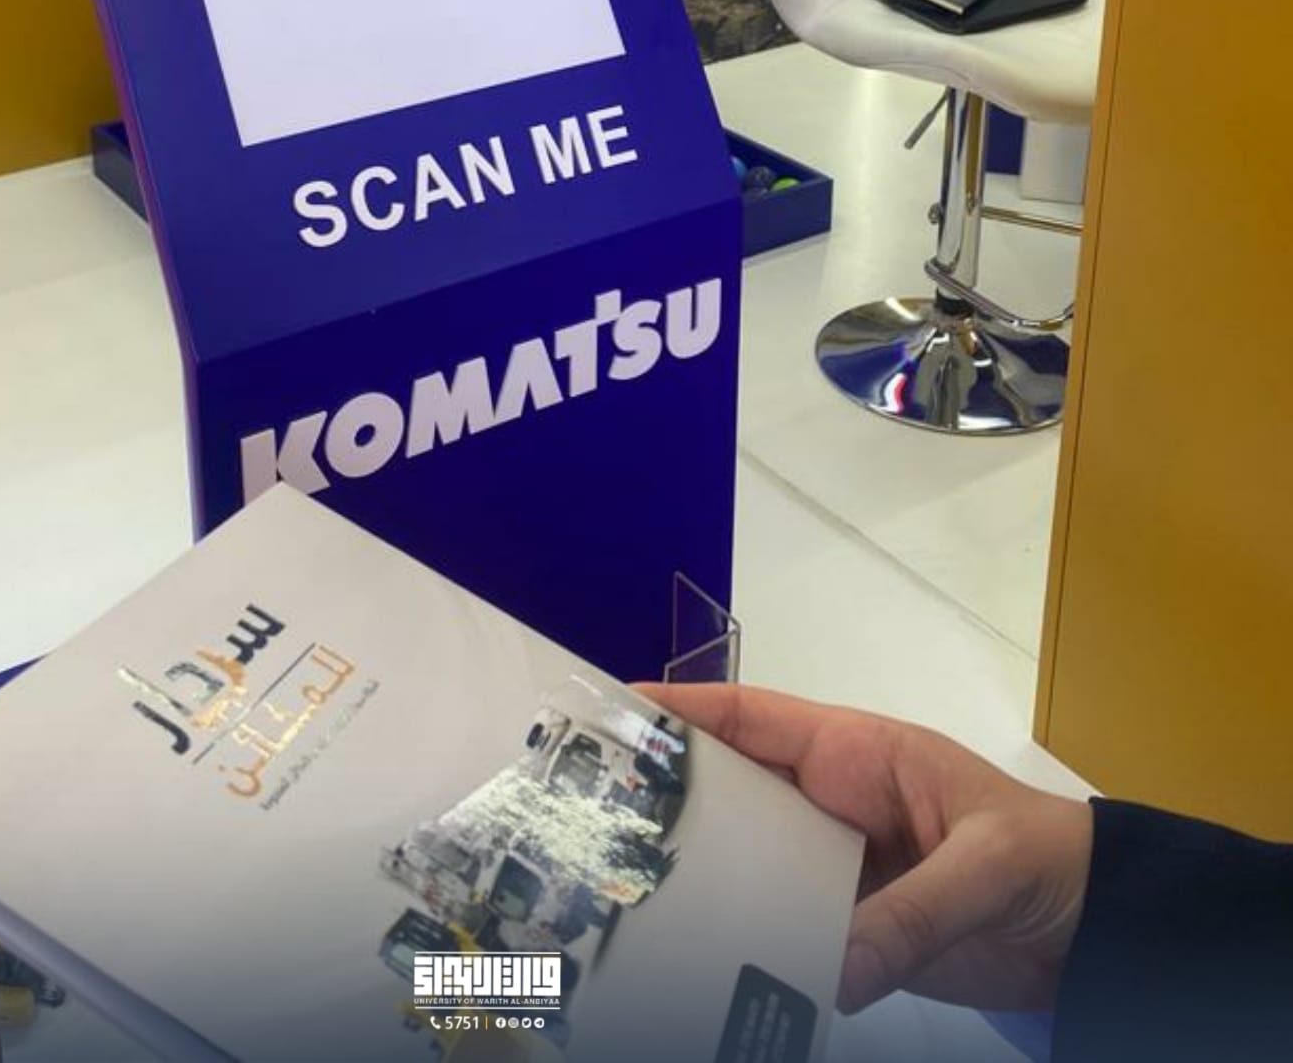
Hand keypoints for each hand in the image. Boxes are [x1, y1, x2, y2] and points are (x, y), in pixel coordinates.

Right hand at [638, 682, 1092, 1014]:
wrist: (1092, 931)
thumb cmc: (1049, 858)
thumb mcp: (987, 865)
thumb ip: (914, 912)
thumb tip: (836, 971)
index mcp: (853, 753)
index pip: (748, 718)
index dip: (678, 711)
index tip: (608, 718)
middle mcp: (825, 804)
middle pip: (726, 794)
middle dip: (664, 804)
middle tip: (590, 826)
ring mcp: (829, 868)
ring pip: (742, 868)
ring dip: (697, 885)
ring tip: (627, 905)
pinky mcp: (842, 927)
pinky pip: (777, 932)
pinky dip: (744, 949)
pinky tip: (701, 968)